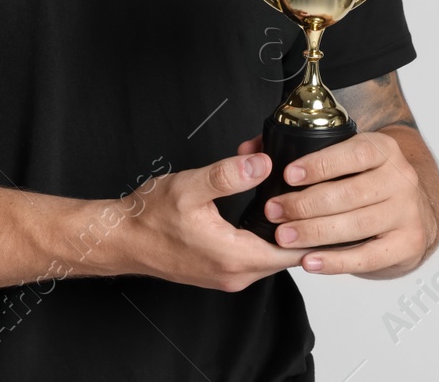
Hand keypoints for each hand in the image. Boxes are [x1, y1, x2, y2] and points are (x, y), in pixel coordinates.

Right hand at [117, 147, 309, 291]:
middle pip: (287, 252)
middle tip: (298, 188)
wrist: (122, 239)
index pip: (295, 250)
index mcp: (235, 257)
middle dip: (295, 218)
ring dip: (277, 225)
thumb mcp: (190, 187)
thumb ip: (228, 175)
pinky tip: (258, 208)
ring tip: (279, 194)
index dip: (310, 224)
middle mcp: (236, 274)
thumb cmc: (149, 218)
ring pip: (270, 253)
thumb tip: (262, 163)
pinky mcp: (220, 271)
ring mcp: (228, 275)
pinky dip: (260, 232)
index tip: (316, 201)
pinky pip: (253, 254)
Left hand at [238, 128, 434, 278]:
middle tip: (273, 211)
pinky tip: (308, 260)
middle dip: (306, 204)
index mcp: (383, 149)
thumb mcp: (341, 154)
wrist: (409, 208)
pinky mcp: (407, 245)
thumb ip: (293, 147)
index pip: (354, 154)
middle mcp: (401, 179)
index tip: (287, 175)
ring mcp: (407, 213)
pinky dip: (335, 262)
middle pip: (350, 194)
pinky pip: (367, 257)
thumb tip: (249, 150)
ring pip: (356, 226)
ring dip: (314, 233)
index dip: (320, 165)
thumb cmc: (363, 178)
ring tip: (283, 236)